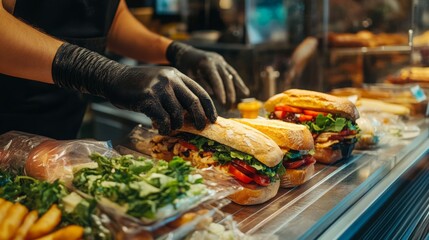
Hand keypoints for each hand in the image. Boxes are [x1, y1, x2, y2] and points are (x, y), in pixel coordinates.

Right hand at [52, 43, 216, 134]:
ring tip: (172, 128)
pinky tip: (161, 129)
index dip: (209, 107)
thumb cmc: (139, 85)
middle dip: (200, 118)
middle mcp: (170, 79)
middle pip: (194, 102)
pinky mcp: (147, 98)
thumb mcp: (161, 82)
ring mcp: (158, 88)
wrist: (114, 79)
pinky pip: (163, 119)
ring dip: (177, 125)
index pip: (200, 91)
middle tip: (201, 128)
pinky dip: (165, 128)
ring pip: (178, 114)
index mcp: (177, 74)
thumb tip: (192, 116)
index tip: (213, 119)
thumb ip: (176, 94)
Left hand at [166, 41, 249, 105]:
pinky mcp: (223, 63)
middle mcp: (216, 60)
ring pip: (231, 76)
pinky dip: (239, 83)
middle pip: (226, 78)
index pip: (216, 79)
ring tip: (235, 102)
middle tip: (228, 107)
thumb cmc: (185, 66)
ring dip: (235, 90)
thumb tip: (213, 94)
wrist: (186, 52)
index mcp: (207, 63)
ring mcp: (221, 61)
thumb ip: (201, 83)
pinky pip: (233, 73)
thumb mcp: (190, 75)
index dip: (220, 91)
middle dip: (228, 93)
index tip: (223, 103)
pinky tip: (245, 92)